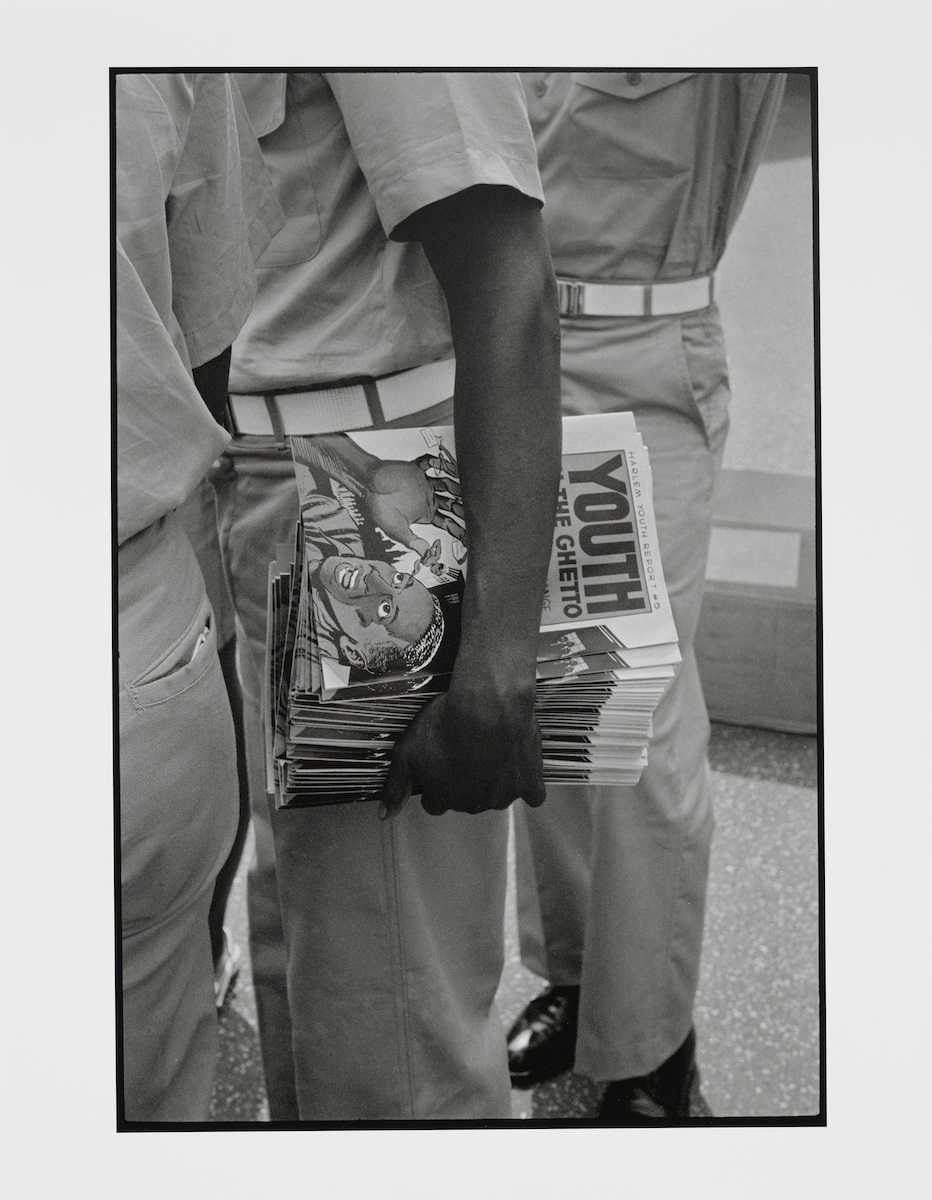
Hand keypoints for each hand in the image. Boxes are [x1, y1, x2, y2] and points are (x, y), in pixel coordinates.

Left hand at [378, 685, 545, 817]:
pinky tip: (520, 768)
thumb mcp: (407, 751)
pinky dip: (527, 784)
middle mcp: (473, 804)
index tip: (440, 764)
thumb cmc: (445, 724)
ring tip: (490, 750)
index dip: (436, 784)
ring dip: (492, 781)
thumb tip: (385, 816)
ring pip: (495, 796)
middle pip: (465, 799)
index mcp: (444, 798)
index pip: (436, 804)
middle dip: (463, 782)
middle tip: (464, 752)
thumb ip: (396, 786)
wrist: (488, 705)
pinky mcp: (529, 783)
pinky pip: (532, 794)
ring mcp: (503, 796)